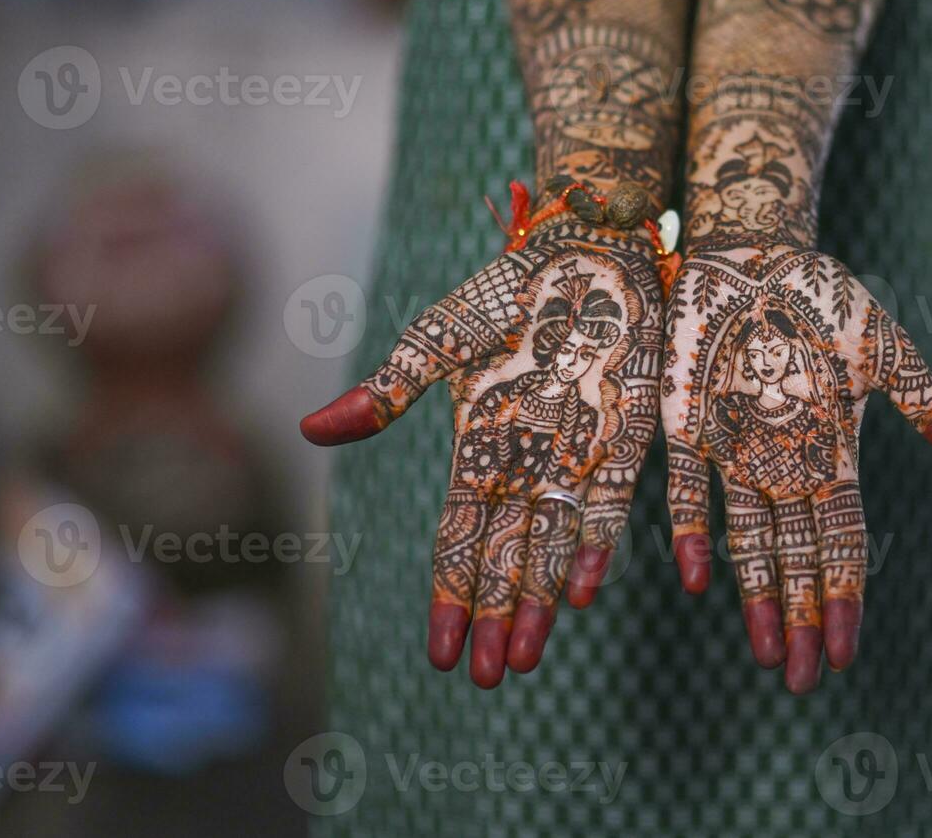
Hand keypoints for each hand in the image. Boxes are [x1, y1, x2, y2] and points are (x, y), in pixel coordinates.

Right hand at [302, 226, 661, 687]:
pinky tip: (580, 590)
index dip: (450, 597)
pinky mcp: (621, 438)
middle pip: (503, 560)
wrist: (584, 251)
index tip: (440, 653)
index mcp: (477, 450)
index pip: (457, 540)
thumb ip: (389, 391)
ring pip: (552, 548)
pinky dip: (592, 546)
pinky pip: (606, 503)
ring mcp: (573, 456)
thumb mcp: (440, 340)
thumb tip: (310, 432)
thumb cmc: (507, 293)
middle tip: (485, 680)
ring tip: (525, 660)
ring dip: (537, 604)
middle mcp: (525, 466)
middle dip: (493, 620)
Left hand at [661, 242, 931, 693]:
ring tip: (768, 655)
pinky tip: (697, 578)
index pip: (841, 542)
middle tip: (805, 681)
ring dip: (757, 598)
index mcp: (830, 453)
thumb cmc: (823, 298)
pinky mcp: (686, 426)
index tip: (845, 651)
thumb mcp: (882, 351)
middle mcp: (781, 464)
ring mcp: (732, 450)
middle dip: (803, 620)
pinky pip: (689, 491)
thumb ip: (927, 406)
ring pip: (747, 541)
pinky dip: (693, 532)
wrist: (754, 253)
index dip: (844, 597)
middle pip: (795, 559)